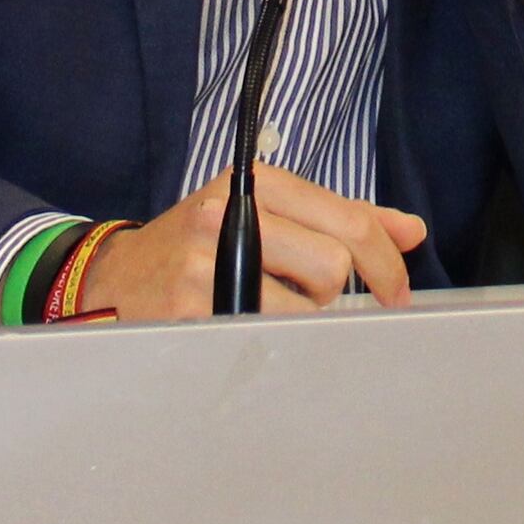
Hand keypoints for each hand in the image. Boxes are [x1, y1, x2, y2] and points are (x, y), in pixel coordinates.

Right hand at [70, 164, 426, 318]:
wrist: (112, 278)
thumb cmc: (198, 246)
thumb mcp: (265, 214)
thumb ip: (338, 219)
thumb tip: (411, 230)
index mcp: (256, 181)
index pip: (349, 219)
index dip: (386, 262)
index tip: (396, 292)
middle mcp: (229, 212)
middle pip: (333, 263)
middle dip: (338, 295)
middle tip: (323, 307)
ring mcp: (206, 261)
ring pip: (304, 307)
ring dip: (302, 322)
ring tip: (268, 312)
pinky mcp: (190, 308)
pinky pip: (264, 336)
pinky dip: (270, 341)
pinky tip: (245, 330)